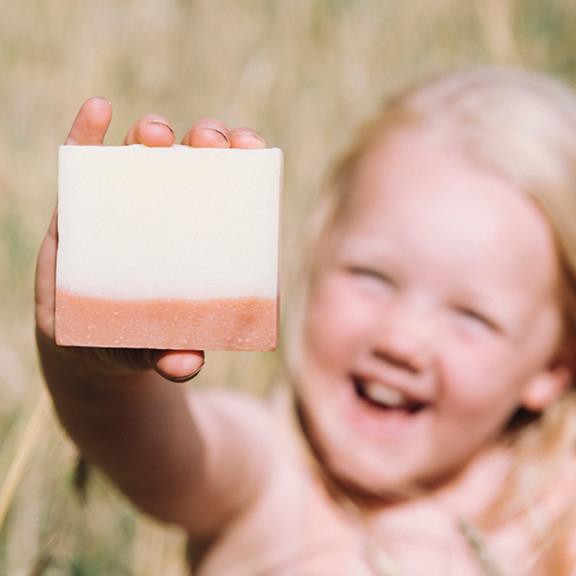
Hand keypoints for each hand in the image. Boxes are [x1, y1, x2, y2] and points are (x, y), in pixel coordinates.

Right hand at [35, 97, 266, 381]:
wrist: (89, 349)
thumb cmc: (140, 343)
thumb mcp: (158, 353)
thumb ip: (174, 358)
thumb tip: (184, 364)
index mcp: (200, 240)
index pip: (229, 192)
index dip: (243, 162)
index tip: (252, 145)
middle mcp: (168, 216)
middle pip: (191, 166)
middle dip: (203, 142)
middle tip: (206, 140)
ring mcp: (124, 209)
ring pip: (142, 159)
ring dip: (151, 136)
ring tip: (155, 134)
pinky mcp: (81, 212)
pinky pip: (84, 166)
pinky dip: (88, 136)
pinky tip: (97, 110)